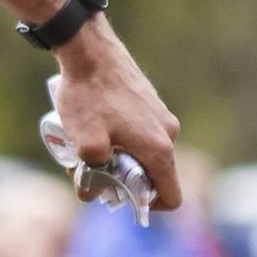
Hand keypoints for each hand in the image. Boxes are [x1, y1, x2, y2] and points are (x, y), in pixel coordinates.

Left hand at [52, 20, 181, 208]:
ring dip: (120, 157)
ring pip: (144, 151)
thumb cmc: (88, 96)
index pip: (172, 196)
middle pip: (154, 175)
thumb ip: (90, 177)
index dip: (149, 206)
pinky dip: (122, 137)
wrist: (89, 50)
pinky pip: (141, 132)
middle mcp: (168, 133)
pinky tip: (95, 124)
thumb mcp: (84, 145)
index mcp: (159, 149)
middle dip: (125, 180)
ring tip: (88, 144)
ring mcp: (161, 115)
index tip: (121, 197)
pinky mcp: (150, 102)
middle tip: (91, 169)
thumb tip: (91, 192)